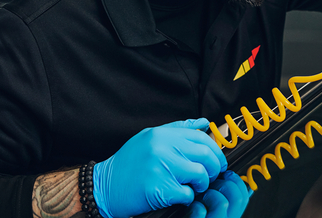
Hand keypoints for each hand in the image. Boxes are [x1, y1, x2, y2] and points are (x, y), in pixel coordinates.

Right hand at [93, 118, 226, 217]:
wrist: (104, 186)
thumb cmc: (128, 163)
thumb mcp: (150, 137)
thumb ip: (178, 129)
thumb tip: (204, 123)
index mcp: (162, 134)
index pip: (202, 138)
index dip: (215, 151)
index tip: (218, 161)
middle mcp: (162, 147)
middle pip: (205, 155)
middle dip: (213, 168)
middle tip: (209, 176)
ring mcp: (160, 167)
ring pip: (200, 174)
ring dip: (202, 183)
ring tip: (195, 186)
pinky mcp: (158, 188)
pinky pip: (187, 193)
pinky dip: (188, 197)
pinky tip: (181, 195)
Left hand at [187, 171, 252, 217]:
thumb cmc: (192, 215)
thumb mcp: (210, 208)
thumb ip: (223, 197)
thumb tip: (231, 177)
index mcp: (231, 217)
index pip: (244, 198)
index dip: (237, 181)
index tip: (226, 174)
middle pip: (237, 198)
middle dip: (223, 184)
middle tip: (211, 186)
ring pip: (222, 203)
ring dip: (208, 194)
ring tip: (199, 199)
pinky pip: (200, 211)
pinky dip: (194, 206)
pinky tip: (190, 209)